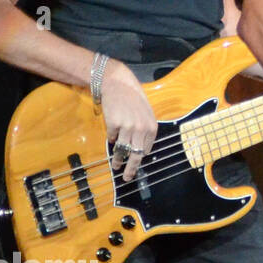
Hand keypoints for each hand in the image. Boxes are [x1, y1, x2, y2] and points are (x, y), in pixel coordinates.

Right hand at [100, 61, 157, 182]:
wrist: (119, 85)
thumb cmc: (133, 99)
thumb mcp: (146, 114)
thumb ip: (145, 131)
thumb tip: (141, 150)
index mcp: (152, 127)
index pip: (146, 149)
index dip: (140, 157)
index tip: (136, 164)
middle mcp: (141, 129)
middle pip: (136, 154)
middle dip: (131, 168)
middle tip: (127, 178)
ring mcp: (127, 127)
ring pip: (122, 150)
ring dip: (118, 160)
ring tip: (115, 166)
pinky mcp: (114, 125)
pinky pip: (111, 138)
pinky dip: (111, 138)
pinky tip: (111, 134)